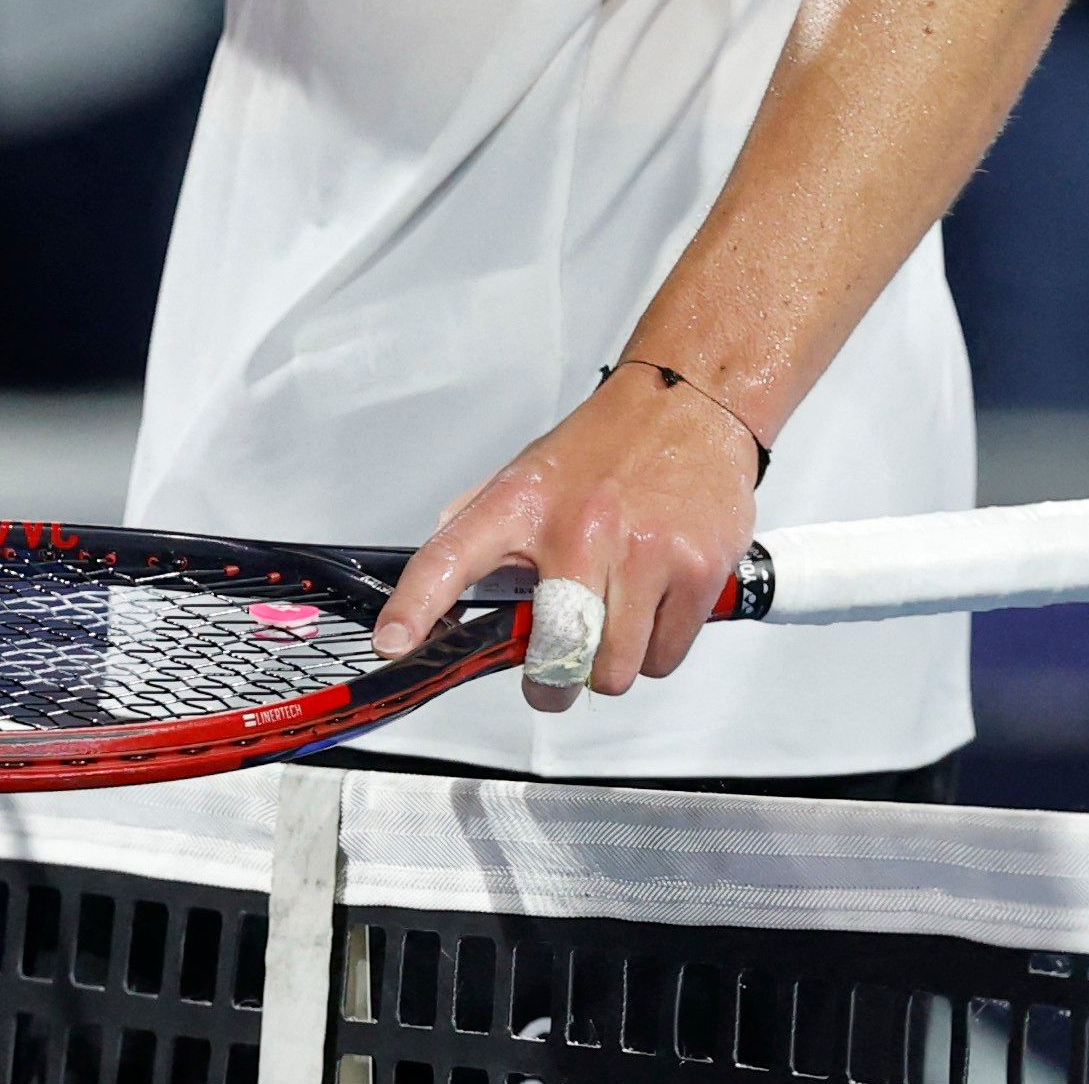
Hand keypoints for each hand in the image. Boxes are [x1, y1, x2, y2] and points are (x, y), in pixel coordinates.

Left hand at [369, 368, 761, 708]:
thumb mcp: (529, 471)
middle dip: (550, 685)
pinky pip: (665, 657)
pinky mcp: (696, 572)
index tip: (393, 643)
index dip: (416, 607)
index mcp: (521, 503)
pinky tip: (653, 609)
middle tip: (553, 679)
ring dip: (610, 666)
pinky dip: (656, 651)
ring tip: (614, 625)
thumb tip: (442, 571)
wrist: (690, 403)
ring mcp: (640, 553)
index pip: (450, 557)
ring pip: (614, 670)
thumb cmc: (607, 443)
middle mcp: (577, 529)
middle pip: (554, 653)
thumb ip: (481, 521)